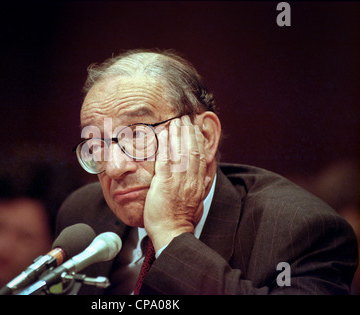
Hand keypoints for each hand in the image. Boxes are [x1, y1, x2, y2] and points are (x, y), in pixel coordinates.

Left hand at [143, 115, 208, 251]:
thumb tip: (208, 178)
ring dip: (178, 134)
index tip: (195, 128)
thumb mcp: (197, 202)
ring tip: (176, 120)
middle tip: (185, 118)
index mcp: (199, 184)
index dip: (198, 140)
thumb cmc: (180, 220)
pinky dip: (166, 145)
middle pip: (192, 150)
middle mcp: (191, 180)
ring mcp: (178, 181)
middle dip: (189, 132)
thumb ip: (202, 188)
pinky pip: (166, 160)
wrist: (172, 233)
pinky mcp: (164, 183)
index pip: (201, 157)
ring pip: (180, 152)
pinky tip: (164, 134)